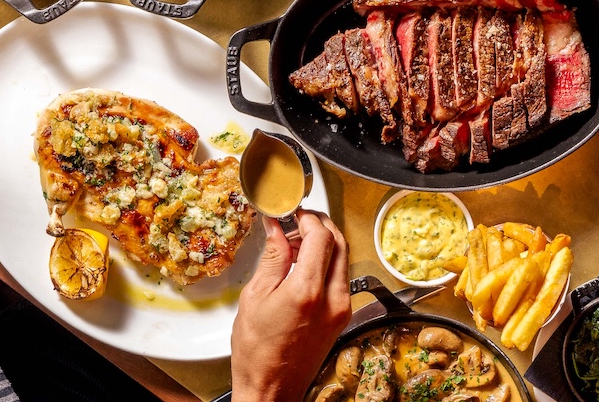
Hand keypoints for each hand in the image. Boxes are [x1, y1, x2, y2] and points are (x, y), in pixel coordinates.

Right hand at [231, 211, 351, 401]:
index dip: (307, 218)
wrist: (271, 389)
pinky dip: (326, 263)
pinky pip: (341, 277)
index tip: (292, 214)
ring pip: (343, 258)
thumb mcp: (255, 297)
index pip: (321, 236)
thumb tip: (277, 228)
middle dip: (320, 225)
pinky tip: (304, 265)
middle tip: (297, 222)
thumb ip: (272, 258)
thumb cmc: (257, 352)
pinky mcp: (343, 316)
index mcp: (307, 291)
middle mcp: (333, 299)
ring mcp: (342, 308)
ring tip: (296, 244)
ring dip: (324, 243)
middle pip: (339, 243)